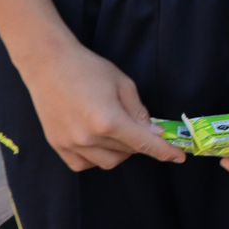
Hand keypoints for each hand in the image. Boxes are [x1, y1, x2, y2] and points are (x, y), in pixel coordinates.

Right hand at [16, 42, 185, 171]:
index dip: (164, 151)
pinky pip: (83, 164)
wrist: (49, 64)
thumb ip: (140, 112)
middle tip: (140, 128)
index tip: (179, 157)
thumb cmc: (89, 69)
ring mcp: (70, 144)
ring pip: (107, 162)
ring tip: (117, 130)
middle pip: (126, 154)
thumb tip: (154, 132)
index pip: (144, 143)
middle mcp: (89, 137)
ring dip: (120, 151)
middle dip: (139, 143)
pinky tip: (99, 141)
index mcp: (109, 121)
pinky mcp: (57, 145)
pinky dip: (96, 157)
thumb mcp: (124, 84)